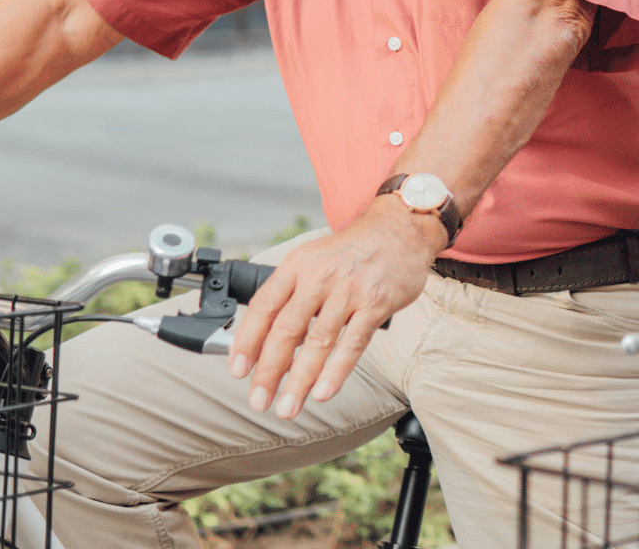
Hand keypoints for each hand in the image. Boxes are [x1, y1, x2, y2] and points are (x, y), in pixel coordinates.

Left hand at [228, 197, 445, 417]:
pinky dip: (336, 371)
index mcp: (298, 265)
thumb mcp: (313, 258)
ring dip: (300, 380)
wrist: (400, 230)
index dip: (247, 341)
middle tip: (259, 400)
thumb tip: (265, 340)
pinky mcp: (376, 304)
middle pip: (287, 330)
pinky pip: (353, 343)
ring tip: (287, 408)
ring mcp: (350, 291)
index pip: (264, 306)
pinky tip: (323, 391)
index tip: (238, 370)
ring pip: (318, 342)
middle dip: (269, 371)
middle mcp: (321, 277)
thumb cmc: (352, 252)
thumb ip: (291, 292)